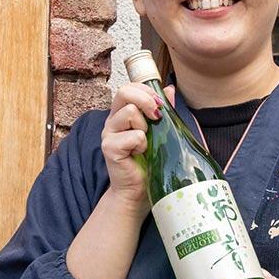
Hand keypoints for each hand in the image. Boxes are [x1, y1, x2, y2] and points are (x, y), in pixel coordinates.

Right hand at [100, 82, 171, 209]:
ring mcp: (108, 133)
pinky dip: (142, 145)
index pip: (129, 87)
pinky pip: (133, 136)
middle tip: (157, 116)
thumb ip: (162, 110)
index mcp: (122, 113)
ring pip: (129, 112)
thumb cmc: (148, 162)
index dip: (145, 90)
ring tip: (145, 144)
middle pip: (123, 92)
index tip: (160, 104)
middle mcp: (112, 121)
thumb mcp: (159, 131)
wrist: (137, 191)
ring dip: (145, 127)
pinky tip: (139, 155)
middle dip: (146, 100)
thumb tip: (169, 89)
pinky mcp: (109, 148)